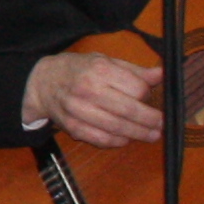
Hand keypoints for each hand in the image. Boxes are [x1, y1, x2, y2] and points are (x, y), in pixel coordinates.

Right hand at [24, 50, 165, 148]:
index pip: (136, 88)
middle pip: (128, 110)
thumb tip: (162, 74)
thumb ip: (134, 70)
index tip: (149, 97)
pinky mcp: (72, 127)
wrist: (41, 82)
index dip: (147, 95)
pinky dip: (117, 142)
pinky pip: (100, 139)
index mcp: (99, 69)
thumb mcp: (104, 61)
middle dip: (150, 120)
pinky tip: (126, 139)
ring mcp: (78, 110)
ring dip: (138, 134)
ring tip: (151, 135)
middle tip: (161, 124)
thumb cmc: (78, 69)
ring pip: (116, 127)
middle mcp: (88, 89)